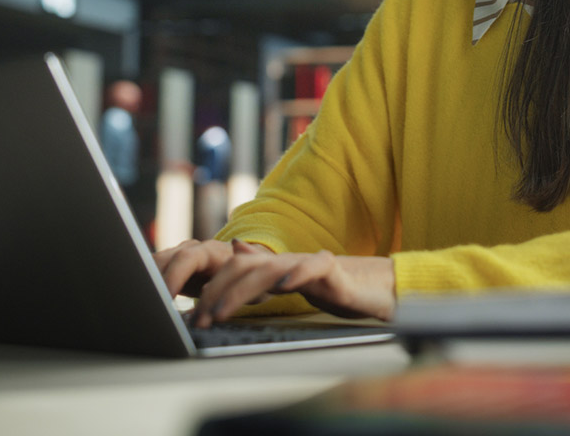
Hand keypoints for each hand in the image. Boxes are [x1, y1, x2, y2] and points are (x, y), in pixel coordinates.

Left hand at [154, 239, 395, 326]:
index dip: (210, 291)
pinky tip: (283, 288)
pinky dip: (297, 275)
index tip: (194, 317)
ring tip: (223, 311)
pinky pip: (312, 268)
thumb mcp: (289, 281)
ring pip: (268, 270)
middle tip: (200, 319)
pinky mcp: (332, 269)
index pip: (233, 272)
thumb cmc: (331, 288)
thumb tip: (235, 250)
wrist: (375, 286)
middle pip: (242, 270)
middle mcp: (286, 261)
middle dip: (216, 294)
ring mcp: (307, 263)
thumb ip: (262, 269)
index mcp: (274, 267)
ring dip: (240, 292)